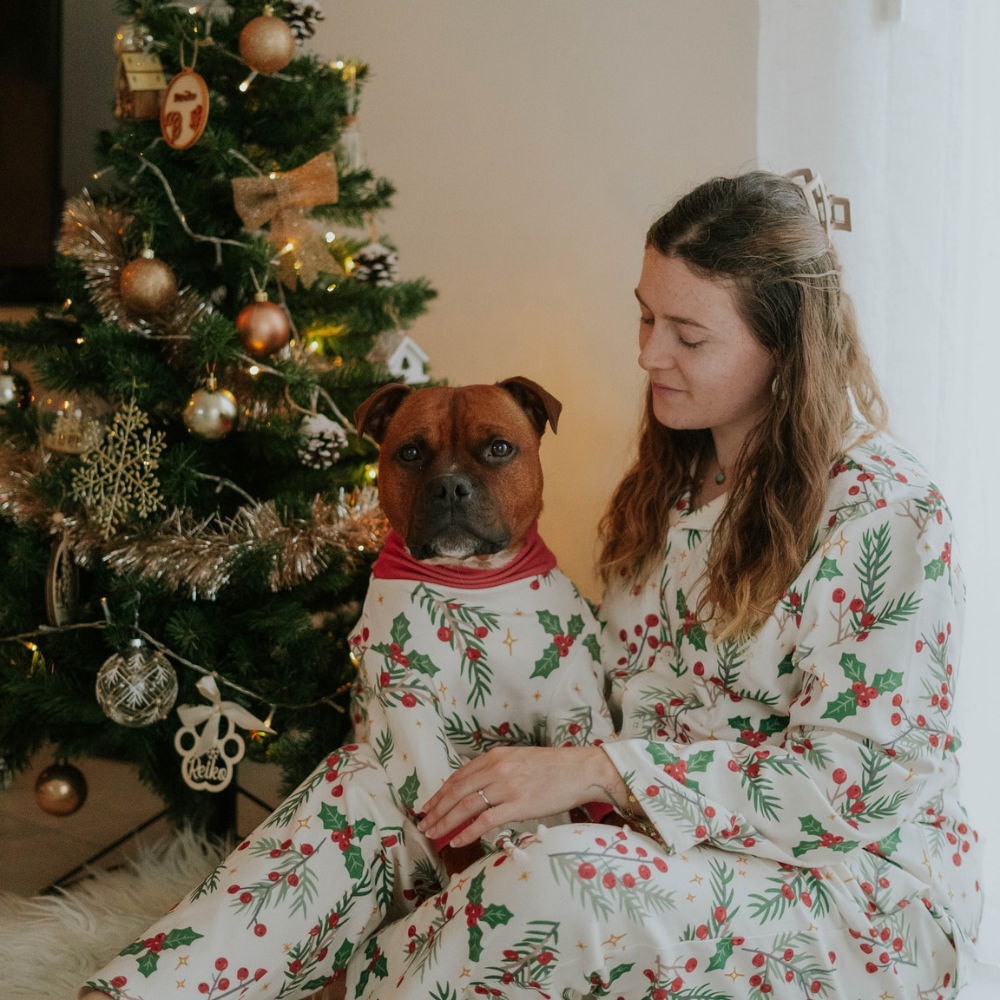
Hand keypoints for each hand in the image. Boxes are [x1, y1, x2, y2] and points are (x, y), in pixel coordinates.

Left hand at [417, 745, 624, 848]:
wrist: (581, 770)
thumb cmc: (553, 768)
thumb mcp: (519, 760)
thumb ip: (496, 771)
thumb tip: (474, 790)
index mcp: (495, 756)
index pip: (459, 777)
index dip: (440, 794)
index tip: (428, 807)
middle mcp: (497, 768)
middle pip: (457, 792)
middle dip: (437, 810)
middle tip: (423, 824)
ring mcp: (507, 786)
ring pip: (466, 806)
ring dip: (446, 822)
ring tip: (434, 834)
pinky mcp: (519, 804)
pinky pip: (486, 820)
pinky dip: (468, 832)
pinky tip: (457, 841)